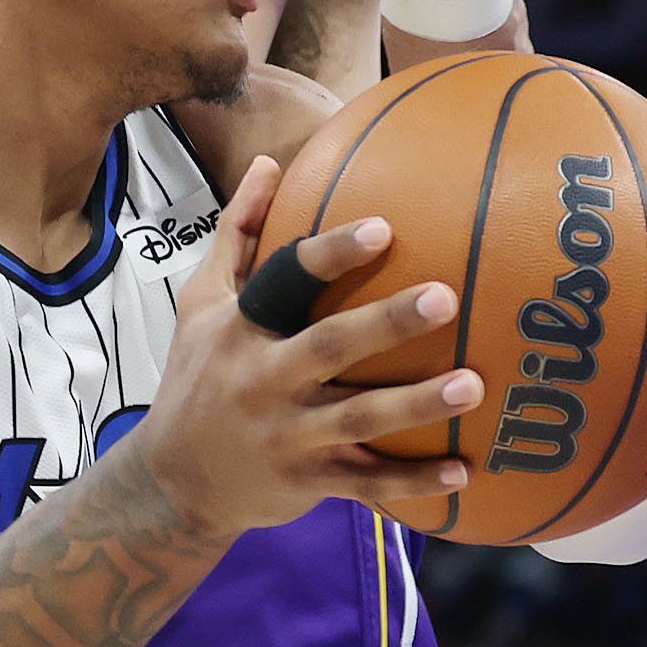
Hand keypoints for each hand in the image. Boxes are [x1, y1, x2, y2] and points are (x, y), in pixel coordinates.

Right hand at [144, 157, 477, 537]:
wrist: (172, 483)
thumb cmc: (197, 378)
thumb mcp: (200, 305)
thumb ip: (239, 234)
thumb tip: (268, 162)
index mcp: (243, 329)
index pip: (287, 282)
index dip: (333, 255)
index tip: (383, 228)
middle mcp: (265, 379)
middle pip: (331, 347)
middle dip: (387, 324)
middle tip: (447, 297)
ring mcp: (289, 435)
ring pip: (360, 420)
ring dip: (418, 405)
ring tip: (474, 385)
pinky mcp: (309, 481)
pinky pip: (368, 484)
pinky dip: (414, 483)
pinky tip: (464, 472)